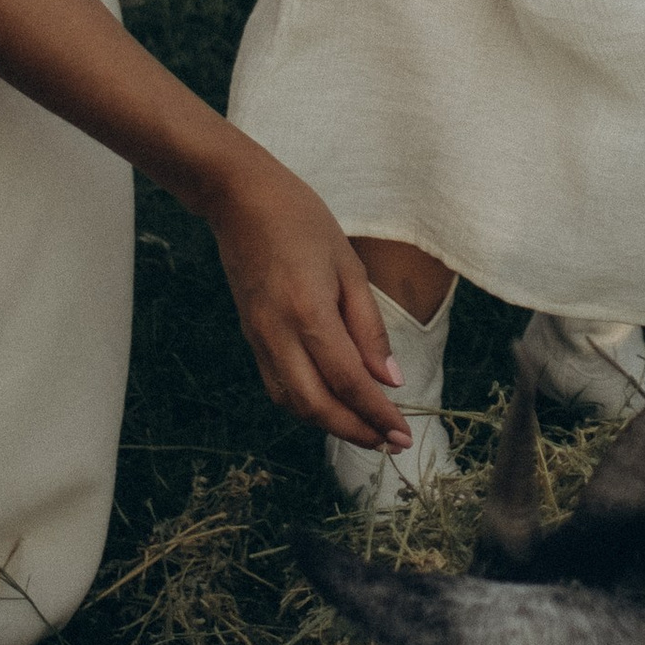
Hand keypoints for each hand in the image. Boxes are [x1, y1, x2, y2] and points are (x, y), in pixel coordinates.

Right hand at [208, 145, 407, 448]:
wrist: (240, 200)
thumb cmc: (302, 221)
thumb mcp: (349, 266)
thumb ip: (369, 327)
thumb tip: (389, 380)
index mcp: (308, 312)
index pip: (349, 381)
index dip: (378, 414)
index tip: (403, 435)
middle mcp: (278, 335)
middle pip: (316, 406)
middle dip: (355, 432)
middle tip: (390, 444)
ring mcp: (259, 339)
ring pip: (293, 404)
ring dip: (330, 425)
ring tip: (366, 430)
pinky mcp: (251, 337)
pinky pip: (278, 387)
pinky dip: (307, 406)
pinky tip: (332, 405)